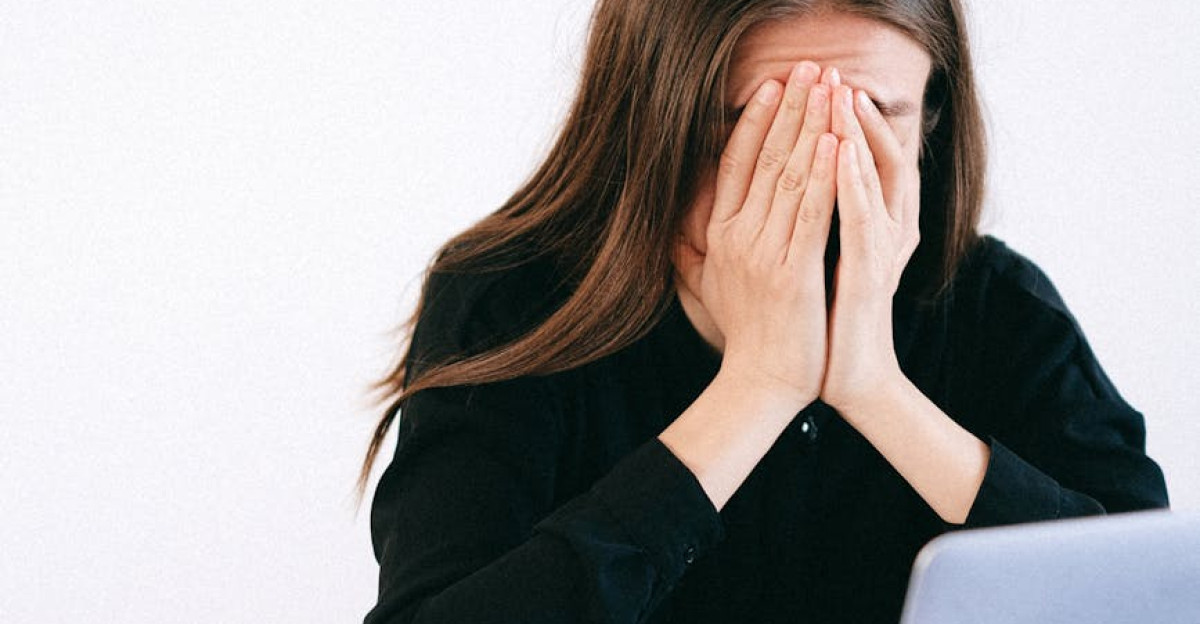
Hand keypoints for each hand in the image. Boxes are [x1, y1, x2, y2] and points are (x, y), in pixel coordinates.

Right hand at [673, 61, 837, 406]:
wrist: (760, 382)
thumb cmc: (746, 334)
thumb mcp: (713, 283)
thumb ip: (702, 248)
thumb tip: (687, 223)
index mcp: (720, 234)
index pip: (736, 163)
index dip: (756, 121)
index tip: (773, 85)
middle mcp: (736, 237)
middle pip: (765, 158)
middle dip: (791, 107)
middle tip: (810, 67)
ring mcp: (763, 253)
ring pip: (790, 176)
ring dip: (812, 126)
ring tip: (829, 87)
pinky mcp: (792, 272)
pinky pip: (811, 213)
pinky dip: (824, 175)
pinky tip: (837, 142)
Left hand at [818, 80, 921, 414]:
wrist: (847, 378)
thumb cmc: (824, 324)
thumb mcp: (809, 266)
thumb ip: (801, 230)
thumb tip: (767, 200)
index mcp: (861, 227)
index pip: (849, 162)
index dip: (831, 124)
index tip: (808, 89)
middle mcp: (878, 231)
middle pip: (866, 158)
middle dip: (845, 115)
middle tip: (829, 74)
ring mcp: (878, 250)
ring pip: (871, 178)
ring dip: (854, 133)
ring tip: (838, 94)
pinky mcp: (870, 273)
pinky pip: (862, 218)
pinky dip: (852, 181)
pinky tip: (840, 151)